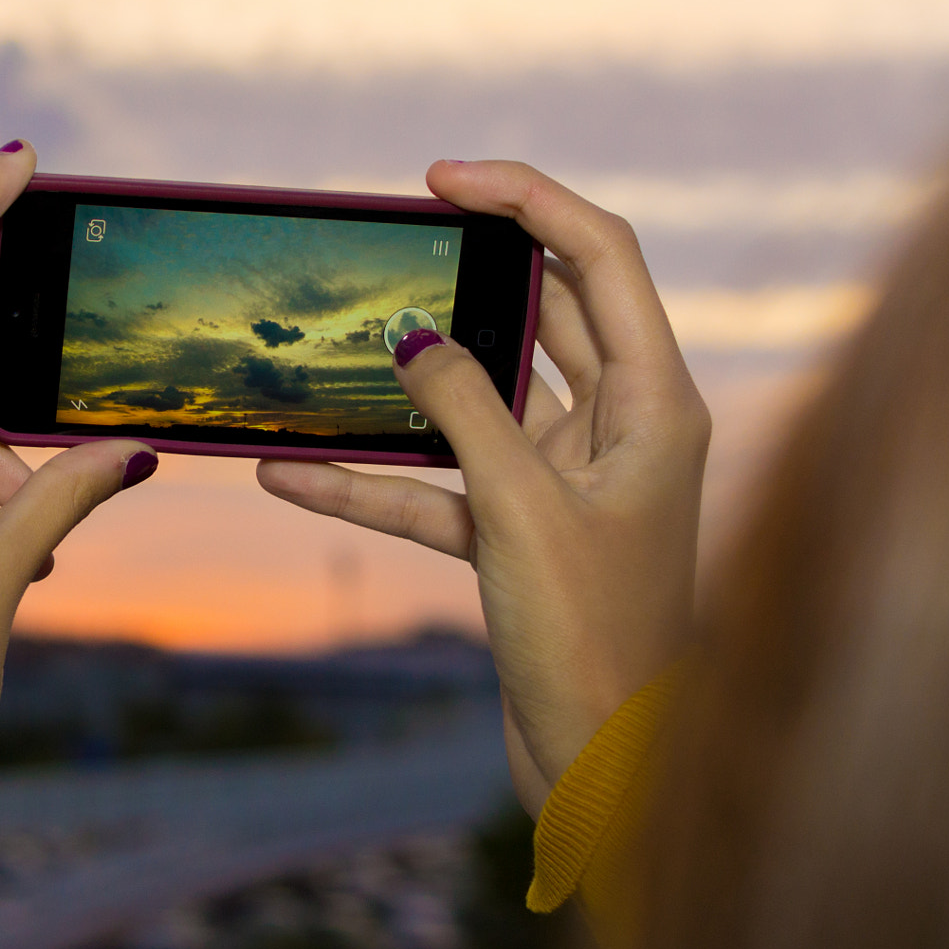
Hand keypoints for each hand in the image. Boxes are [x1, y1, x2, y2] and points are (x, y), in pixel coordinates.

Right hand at [257, 160, 709, 813]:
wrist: (600, 768)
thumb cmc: (593, 640)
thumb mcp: (521, 510)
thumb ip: (463, 410)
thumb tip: (408, 333)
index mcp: (655, 404)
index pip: (598, 260)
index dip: (526, 202)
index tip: (441, 180)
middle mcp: (618, 431)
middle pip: (541, 318)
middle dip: (463, 280)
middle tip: (388, 244)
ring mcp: (566, 484)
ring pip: (475, 405)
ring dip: (403, 389)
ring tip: (332, 349)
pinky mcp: (518, 537)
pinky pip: (433, 488)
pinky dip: (370, 481)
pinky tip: (292, 475)